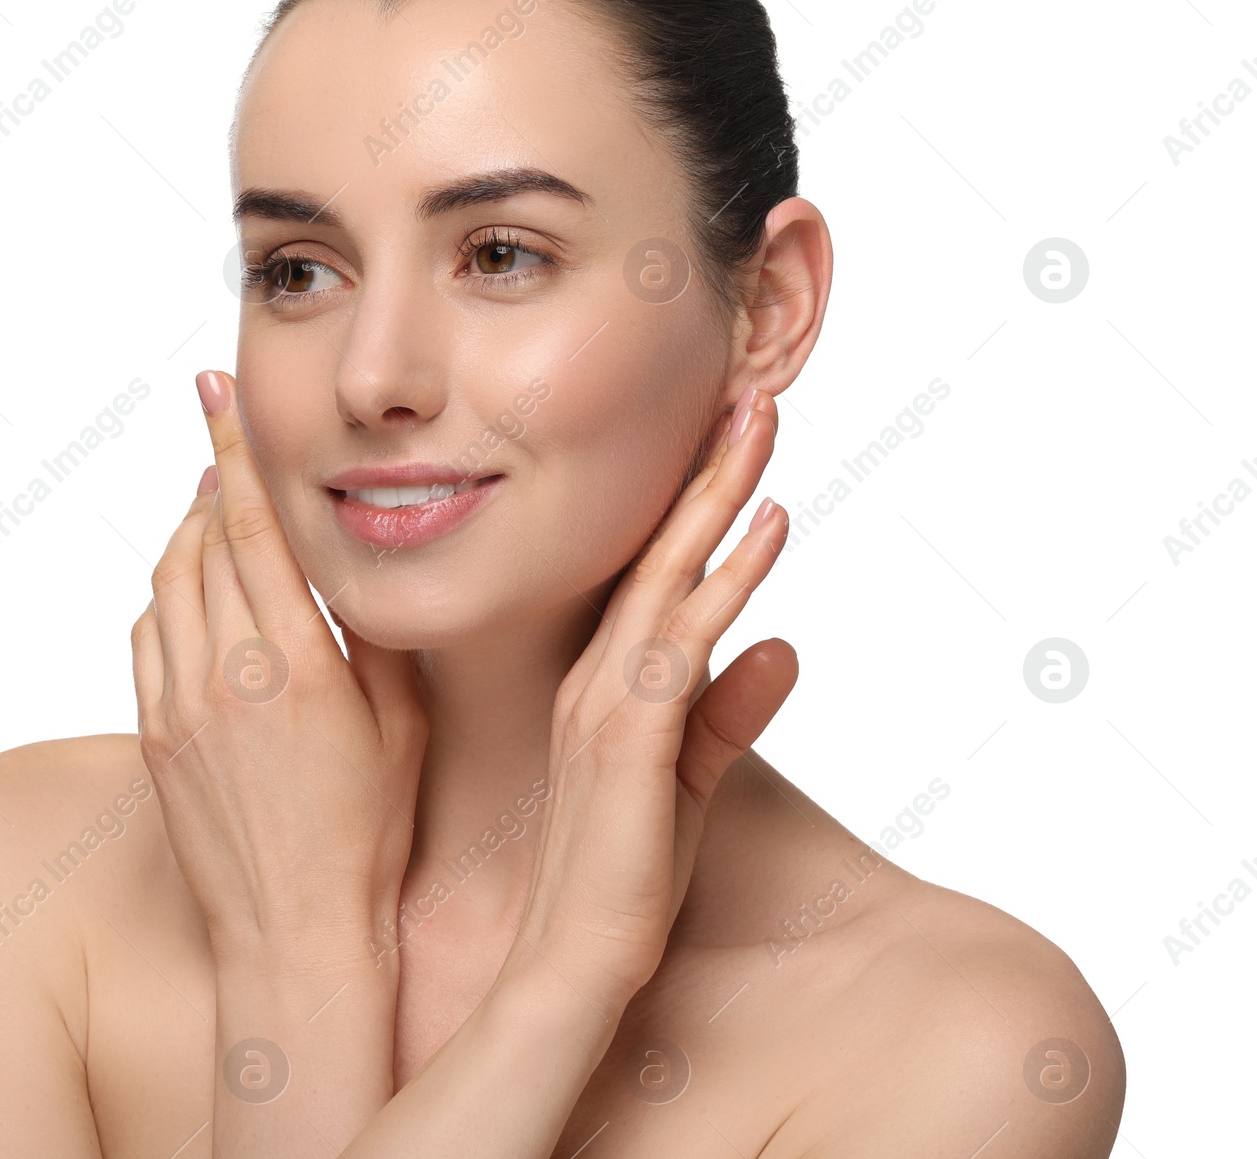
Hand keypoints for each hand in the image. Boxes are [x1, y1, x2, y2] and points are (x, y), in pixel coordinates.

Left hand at [130, 369, 429, 964]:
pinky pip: (144, 637)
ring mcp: (176, 705)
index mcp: (296, 663)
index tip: (216, 392)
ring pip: (164, 583)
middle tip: (226, 446)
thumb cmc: (366, 832)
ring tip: (216, 515)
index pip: (252, 528)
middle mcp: (224, 673)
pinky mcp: (150, 735)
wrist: (291, 929)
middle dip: (211, 481)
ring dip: (188, 536)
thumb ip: (369, 637)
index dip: (234, 450)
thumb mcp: (401, 724)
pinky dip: (166, 597)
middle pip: (200, 542)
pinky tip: (194, 595)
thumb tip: (343, 569)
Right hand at [502, 387, 795, 1015]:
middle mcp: (600, 676)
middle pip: (661, 551)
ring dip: (721, 496)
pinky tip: (769, 527)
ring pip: (672, 574)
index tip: (729, 435)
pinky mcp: (632, 738)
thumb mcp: (691, 781)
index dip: (694, 502)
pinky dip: (729, 578)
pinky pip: (687, 640)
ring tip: (759, 422)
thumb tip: (784, 649)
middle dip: (708, 469)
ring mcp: (609, 701)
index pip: (654, 572)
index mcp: (605, 683)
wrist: (573, 965)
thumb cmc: (624, 878)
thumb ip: (731, 712)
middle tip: (749, 393)